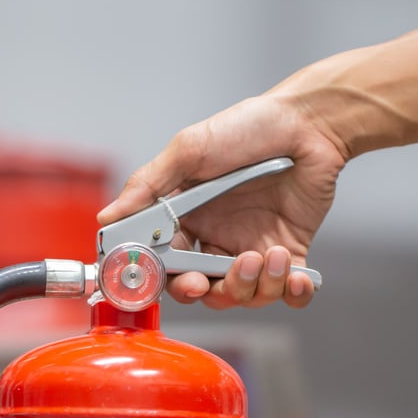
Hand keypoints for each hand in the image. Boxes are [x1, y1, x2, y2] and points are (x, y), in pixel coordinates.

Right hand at [96, 21, 417, 308]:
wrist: (310, 123)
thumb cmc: (249, 127)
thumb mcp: (188, 150)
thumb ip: (147, 187)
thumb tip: (107, 217)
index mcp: (187, 217)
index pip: (165, 263)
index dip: (163, 278)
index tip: (166, 279)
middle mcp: (217, 238)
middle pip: (203, 288)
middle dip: (207, 292)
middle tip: (210, 281)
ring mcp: (253, 248)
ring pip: (244, 295)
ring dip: (254, 285)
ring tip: (268, 255)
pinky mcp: (290, 253)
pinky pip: (288, 292)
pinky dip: (292, 292)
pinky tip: (294, 275)